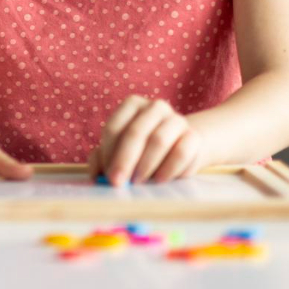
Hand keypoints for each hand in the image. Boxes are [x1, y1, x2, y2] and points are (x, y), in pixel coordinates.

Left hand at [87, 95, 205, 185]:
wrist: (182, 146)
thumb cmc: (143, 148)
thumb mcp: (119, 150)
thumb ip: (102, 160)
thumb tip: (94, 178)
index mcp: (133, 104)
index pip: (114, 128)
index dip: (108, 153)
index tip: (106, 174)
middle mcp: (155, 107)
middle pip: (136, 133)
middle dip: (124, 161)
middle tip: (118, 183)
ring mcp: (177, 120)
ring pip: (159, 141)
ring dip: (145, 165)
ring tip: (138, 183)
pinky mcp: (193, 136)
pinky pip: (181, 153)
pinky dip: (168, 170)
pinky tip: (158, 180)